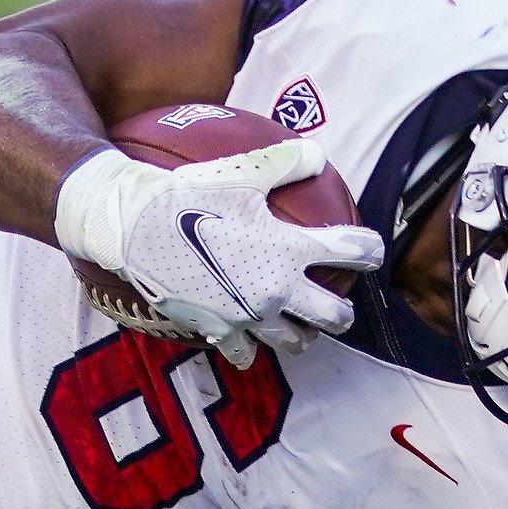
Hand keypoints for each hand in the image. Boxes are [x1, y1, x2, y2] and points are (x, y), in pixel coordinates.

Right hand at [55, 139, 383, 365]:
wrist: (135, 228)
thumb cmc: (188, 193)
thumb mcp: (242, 170)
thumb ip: (288, 161)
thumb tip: (318, 154)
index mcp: (290, 248)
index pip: (353, 252)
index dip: (371, 250)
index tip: (371, 251)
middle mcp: (276, 289)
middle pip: (334, 315)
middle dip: (343, 311)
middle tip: (340, 302)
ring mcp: (248, 316)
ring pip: (295, 342)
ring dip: (303, 334)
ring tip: (300, 325)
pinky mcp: (218, 331)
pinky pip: (245, 354)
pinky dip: (250, 348)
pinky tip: (249, 337)